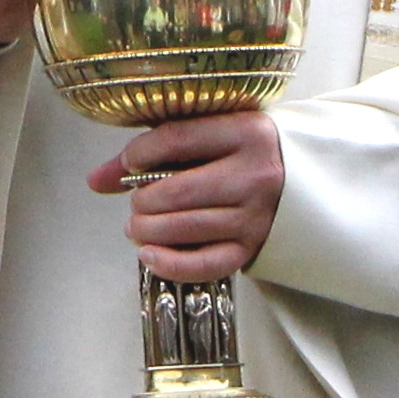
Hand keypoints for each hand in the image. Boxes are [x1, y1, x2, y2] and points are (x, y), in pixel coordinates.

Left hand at [93, 109, 286, 281]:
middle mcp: (254, 175)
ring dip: (147, 230)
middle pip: (177, 191)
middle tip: (136, 203)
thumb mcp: (210, 136)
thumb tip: (95, 180)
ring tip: (138, 226)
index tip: (129, 163)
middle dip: (142, 201)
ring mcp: (255, 216)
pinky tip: (149, 255)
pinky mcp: (251, 248)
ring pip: (185, 227)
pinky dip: (170, 264)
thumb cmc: (243, 153)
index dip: (139, 154)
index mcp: (246, 133)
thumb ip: (153, 151)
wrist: (303, 180)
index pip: (176, 139)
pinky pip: (205, 264)